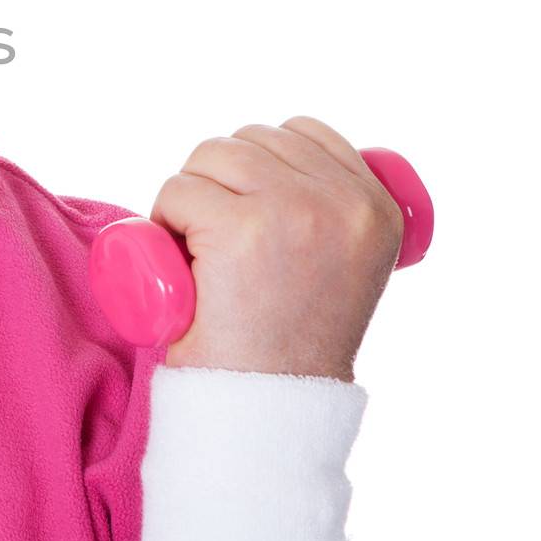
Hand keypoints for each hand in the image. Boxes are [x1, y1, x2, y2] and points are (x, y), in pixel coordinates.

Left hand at [151, 117, 403, 380]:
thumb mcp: (340, 267)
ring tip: (196, 250)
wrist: (267, 409)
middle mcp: (345, 202)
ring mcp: (294, 210)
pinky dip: (163, 218)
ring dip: (189, 195)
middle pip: (250, 140)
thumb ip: (332, 217)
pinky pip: (178, 191)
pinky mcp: (242, 227)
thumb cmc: (287, 345)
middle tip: (213, 241)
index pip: (305, 132)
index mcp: (377, 207)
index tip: (247, 211)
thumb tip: (287, 165)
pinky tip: (179, 260)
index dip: (261, 163)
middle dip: (219, 178)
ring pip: (210, 157)